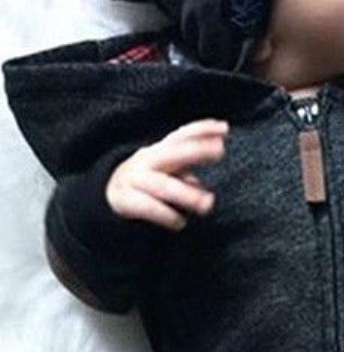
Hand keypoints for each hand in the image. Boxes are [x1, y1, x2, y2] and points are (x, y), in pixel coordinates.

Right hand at [106, 118, 227, 229]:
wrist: (111, 196)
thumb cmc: (150, 182)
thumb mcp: (169, 170)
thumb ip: (188, 169)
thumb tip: (200, 181)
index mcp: (160, 151)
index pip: (181, 136)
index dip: (202, 130)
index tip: (225, 128)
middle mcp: (146, 160)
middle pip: (172, 153)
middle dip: (196, 150)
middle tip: (221, 151)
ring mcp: (134, 179)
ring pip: (162, 185)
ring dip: (187, 194)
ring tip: (208, 204)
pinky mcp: (124, 200)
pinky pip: (147, 207)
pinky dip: (166, 215)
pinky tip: (180, 223)